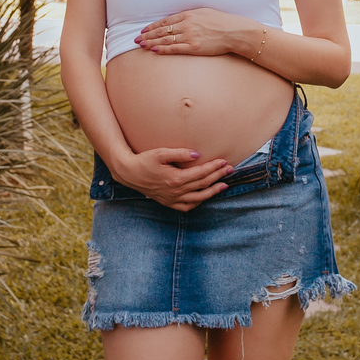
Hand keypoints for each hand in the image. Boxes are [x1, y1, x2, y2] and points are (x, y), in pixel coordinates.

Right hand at [115, 148, 231, 210]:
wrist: (129, 173)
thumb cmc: (145, 160)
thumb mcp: (161, 153)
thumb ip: (180, 153)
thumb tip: (197, 154)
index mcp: (176, 178)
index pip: (201, 173)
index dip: (214, 167)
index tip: (224, 162)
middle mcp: (176, 191)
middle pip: (203, 185)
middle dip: (218, 177)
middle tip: (230, 170)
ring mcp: (172, 199)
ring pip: (198, 198)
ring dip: (213, 191)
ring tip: (224, 185)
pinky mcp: (168, 203)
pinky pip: (187, 207)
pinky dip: (198, 202)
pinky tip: (204, 197)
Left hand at [136, 9, 255, 56]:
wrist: (235, 32)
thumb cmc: (222, 21)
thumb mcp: (204, 13)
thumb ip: (190, 16)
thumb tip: (179, 20)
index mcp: (189, 15)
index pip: (165, 21)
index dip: (153, 26)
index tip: (144, 30)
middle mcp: (187, 24)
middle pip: (162, 30)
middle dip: (147, 34)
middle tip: (136, 39)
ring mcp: (190, 36)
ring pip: (165, 39)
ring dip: (151, 42)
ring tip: (141, 45)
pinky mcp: (194, 47)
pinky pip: (174, 48)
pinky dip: (163, 49)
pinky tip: (154, 50)